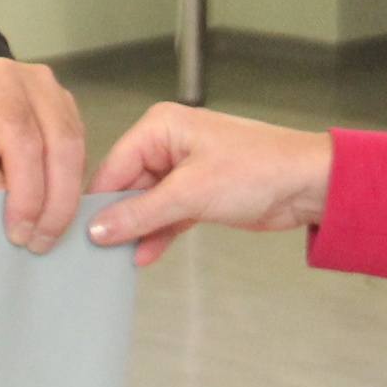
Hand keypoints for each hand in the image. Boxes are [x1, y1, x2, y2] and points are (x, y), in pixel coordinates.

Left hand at [0, 57, 88, 251]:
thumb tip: (19, 222)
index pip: (24, 144)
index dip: (27, 194)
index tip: (20, 232)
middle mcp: (37, 83)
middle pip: (62, 146)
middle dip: (57, 202)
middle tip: (43, 242)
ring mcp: (58, 94)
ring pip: (77, 150)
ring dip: (67, 198)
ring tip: (49, 234)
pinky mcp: (69, 110)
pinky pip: (78, 151)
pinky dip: (69, 185)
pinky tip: (56, 211)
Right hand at [83, 104, 331, 264]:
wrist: (307, 184)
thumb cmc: (259, 168)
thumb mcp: (190, 193)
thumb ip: (140, 213)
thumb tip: (99, 228)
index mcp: (161, 127)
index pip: (113, 165)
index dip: (97, 201)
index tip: (79, 232)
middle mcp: (169, 144)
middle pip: (127, 186)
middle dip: (117, 219)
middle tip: (95, 252)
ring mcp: (184, 171)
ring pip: (147, 204)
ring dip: (137, 231)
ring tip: (115, 259)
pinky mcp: (199, 194)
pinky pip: (167, 215)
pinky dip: (158, 234)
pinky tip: (143, 256)